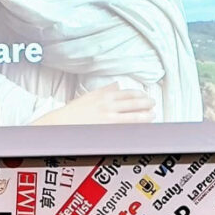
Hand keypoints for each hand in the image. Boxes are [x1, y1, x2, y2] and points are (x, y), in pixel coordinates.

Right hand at [32, 83, 155, 125]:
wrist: (61, 124)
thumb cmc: (73, 112)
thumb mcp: (88, 96)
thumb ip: (104, 90)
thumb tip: (116, 85)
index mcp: (104, 95)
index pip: (127, 93)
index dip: (139, 94)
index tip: (145, 96)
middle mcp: (108, 105)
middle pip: (133, 103)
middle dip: (146, 103)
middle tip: (153, 104)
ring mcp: (109, 117)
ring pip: (133, 115)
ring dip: (145, 115)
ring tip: (152, 115)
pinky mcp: (107, 129)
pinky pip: (126, 127)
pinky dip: (135, 126)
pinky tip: (141, 127)